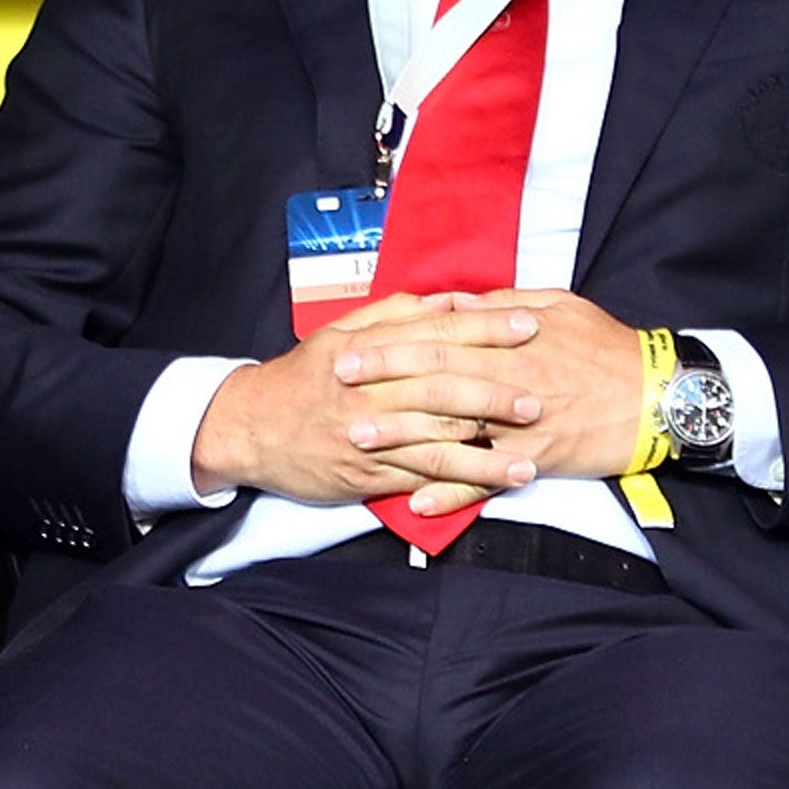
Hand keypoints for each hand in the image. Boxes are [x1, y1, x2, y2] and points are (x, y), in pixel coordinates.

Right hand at [190, 290, 542, 506]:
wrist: (248, 427)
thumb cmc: (306, 375)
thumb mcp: (344, 331)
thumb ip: (400, 315)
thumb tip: (452, 300)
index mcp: (369, 349)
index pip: (438, 334)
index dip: (487, 329)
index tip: (530, 326)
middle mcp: (371, 392)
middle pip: (442, 391)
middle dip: (495, 397)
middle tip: (540, 401)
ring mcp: (368, 437)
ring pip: (434, 444)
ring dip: (486, 457)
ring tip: (529, 463)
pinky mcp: (363, 475)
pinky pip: (415, 480)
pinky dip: (454, 486)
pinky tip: (487, 488)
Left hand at [332, 288, 644, 511]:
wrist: (657, 395)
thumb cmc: (609, 347)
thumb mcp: (562, 307)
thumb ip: (507, 304)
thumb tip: (463, 301)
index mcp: (514, 340)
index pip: (442, 337)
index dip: (393, 343)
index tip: (352, 346)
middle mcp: (511, 380)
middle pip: (435, 379)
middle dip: (382, 382)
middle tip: (336, 385)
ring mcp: (522, 423)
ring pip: (453, 429)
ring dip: (401, 436)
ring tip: (356, 440)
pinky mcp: (537, 458)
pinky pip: (487, 479)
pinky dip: (452, 492)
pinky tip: (414, 502)